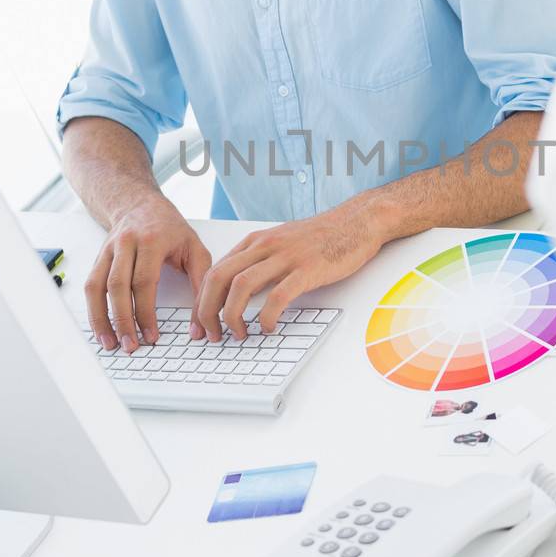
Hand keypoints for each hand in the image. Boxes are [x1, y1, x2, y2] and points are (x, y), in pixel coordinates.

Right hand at [86, 195, 211, 353]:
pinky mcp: (99, 258)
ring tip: (110, 343)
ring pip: (98, 287)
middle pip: (118, 286)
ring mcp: (109, 250)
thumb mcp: (195, 249)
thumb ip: (201, 284)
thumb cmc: (170, 228)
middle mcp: (126, 243)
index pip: (144, 281)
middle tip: (130, 345)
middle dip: (123, 320)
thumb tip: (201, 325)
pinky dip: (93, 309)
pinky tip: (100, 327)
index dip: (145, 311)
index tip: (151, 335)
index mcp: (152, 240)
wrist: (140, 204)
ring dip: (102, 319)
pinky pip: (91, 285)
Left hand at [194, 204, 384, 339]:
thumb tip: (236, 293)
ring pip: (241, 286)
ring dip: (232, 316)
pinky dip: (267, 316)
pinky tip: (268, 327)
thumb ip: (257, 263)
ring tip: (238, 334)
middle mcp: (264, 246)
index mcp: (254, 242)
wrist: (356, 223)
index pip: (214, 271)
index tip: (199, 323)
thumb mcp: (280, 243)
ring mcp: (285, 257)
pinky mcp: (307, 269)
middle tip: (210, 334)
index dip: (200, 301)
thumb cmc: (320, 237)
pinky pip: (277, 296)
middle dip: (206, 310)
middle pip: (218, 278)